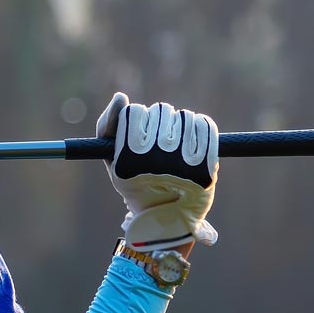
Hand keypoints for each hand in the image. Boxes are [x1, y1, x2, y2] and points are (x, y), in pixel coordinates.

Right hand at [95, 92, 218, 250]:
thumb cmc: (137, 182)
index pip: (134, 111)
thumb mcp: (113, 157)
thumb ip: (108, 125)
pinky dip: (199, 126)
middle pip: (160, 110)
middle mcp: (154, 163)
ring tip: (177, 140)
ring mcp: (182, 166)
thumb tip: (120, 97)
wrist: (166, 214)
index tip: (141, 133)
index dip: (138, 118)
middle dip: (160, 119)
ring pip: (183, 116)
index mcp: (127, 161)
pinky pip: (205, 126)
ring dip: (180, 122)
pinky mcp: (205, 169)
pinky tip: (193, 139)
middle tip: (161, 139)